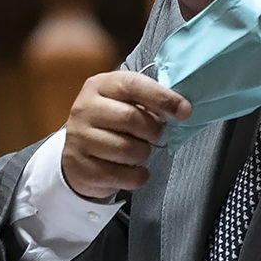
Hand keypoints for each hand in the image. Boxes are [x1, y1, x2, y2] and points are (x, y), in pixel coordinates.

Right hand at [60, 71, 190, 199]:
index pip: (132, 85)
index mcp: (99, 86)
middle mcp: (85, 109)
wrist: (76, 155)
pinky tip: (132, 170)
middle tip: (155, 135)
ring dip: (143, 154)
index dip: (162, 97)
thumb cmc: (109, 124)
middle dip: (153, 130)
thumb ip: (149, 102)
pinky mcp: (82, 168)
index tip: (184, 111)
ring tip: (137, 151)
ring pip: (128, 150)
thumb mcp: (123, 103)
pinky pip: (122, 176)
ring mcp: (80, 139)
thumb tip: (181, 109)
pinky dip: (137, 176)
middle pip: (131, 118)